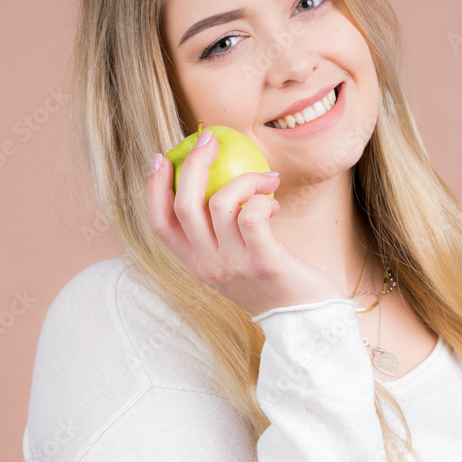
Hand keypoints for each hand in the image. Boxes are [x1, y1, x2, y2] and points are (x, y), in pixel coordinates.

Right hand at [146, 129, 348, 317]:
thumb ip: (220, 231)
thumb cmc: (274, 280)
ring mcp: (234, 265)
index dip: (154, 188)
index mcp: (196, 265)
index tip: (162, 157)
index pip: (160, 224)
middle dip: (194, 163)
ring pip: (220, 202)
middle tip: (210, 139)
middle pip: (184, 204)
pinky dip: (261, 196)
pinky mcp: (264, 262)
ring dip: (244, 178)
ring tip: (267, 179)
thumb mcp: (235, 260)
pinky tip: (273, 200)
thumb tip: (212, 176)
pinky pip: (251, 213)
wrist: (307, 321)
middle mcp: (209, 266)